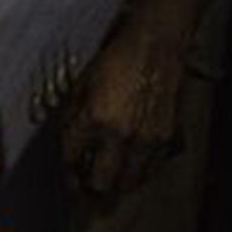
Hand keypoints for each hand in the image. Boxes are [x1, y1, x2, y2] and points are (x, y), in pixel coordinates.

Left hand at [63, 0, 221, 196]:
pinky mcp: (167, 137)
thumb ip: (72, 111)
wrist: (155, 43)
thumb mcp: (83, 80)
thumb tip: (65, 135)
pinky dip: (140, 172)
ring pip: (129, 182)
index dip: (66, 168)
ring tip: (107, 181)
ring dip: (116, 184)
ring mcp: (147, 139)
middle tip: (83, 186)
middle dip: (89, 188)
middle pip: (102, 182)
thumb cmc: (118, 54)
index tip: (65, 172)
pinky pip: (151, 169)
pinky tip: (131, 168)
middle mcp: (121, 135)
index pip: (72, 158)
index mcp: (95, 118)